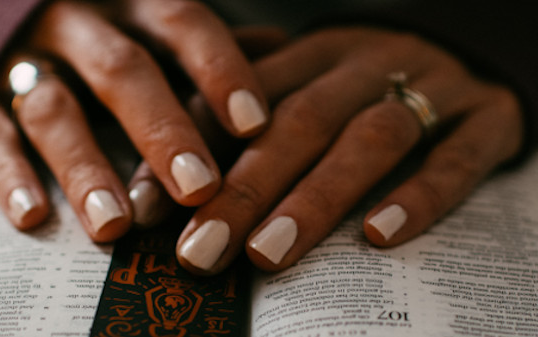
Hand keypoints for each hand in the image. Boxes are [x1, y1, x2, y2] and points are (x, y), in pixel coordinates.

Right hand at [0, 0, 269, 241]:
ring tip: (114, 226)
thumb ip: (207, 47)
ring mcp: (23, 60)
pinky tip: (34, 218)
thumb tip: (284, 59)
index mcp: (131, 4)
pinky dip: (8, 177)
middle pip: (121, 70)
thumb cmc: (105, 31)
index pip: (182, 22)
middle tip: (198, 189)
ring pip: (51, 107)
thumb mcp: (153, 25)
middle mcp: (79, 26)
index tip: (254, 125)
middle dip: (160, 130)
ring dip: (84, 166)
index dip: (218, 68)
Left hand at [173, 26, 523, 273]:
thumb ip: (234, 120)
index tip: (153, 209)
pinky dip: (419, 196)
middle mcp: (365, 64)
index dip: (195, 151)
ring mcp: (429, 87)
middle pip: (300, 122)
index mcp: (313, 53)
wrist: (466, 48)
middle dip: (246, 189)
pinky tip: (379, 235)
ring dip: (317, 197)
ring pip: (370, 138)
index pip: (245, 99)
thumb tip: (151, 179)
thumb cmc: (361, 86)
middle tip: (203, 250)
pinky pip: (457, 157)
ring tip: (269, 252)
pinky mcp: (486, 117)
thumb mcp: (301, 84)